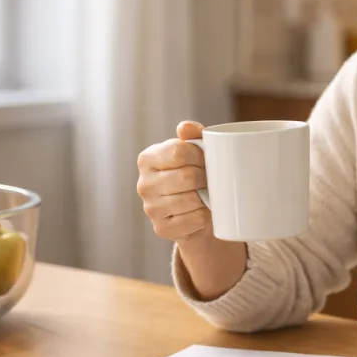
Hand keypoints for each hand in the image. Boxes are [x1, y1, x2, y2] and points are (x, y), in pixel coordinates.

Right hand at [136, 121, 210, 242]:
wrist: (193, 210)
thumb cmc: (194, 174)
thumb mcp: (193, 151)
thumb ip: (192, 135)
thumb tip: (185, 127)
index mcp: (147, 159)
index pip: (179, 151)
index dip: (201, 155)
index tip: (209, 159)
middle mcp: (144, 184)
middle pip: (186, 177)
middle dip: (206, 178)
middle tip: (212, 179)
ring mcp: (151, 209)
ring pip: (191, 200)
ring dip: (206, 197)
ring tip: (209, 194)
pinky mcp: (162, 228)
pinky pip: (194, 219)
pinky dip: (205, 215)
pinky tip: (204, 210)